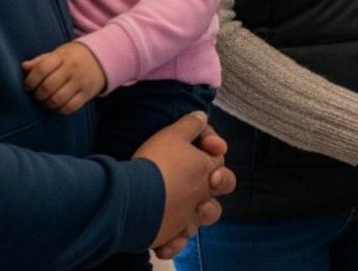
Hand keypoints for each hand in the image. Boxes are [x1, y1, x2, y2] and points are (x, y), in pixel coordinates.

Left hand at [21, 41, 106, 113]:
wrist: (102, 57)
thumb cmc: (74, 56)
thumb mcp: (58, 53)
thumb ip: (41, 60)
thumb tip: (24, 67)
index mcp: (62, 57)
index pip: (41, 69)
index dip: (30, 80)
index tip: (28, 86)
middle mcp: (72, 69)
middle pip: (48, 86)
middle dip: (38, 94)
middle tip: (38, 94)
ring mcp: (81, 82)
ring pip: (58, 99)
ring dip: (48, 103)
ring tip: (47, 100)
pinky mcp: (87, 93)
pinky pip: (70, 107)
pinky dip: (61, 109)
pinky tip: (59, 104)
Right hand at [136, 111, 228, 256]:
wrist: (135, 197)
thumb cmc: (156, 162)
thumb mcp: (172, 134)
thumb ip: (190, 125)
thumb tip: (201, 115)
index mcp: (207, 170)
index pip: (219, 157)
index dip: (214, 146)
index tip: (205, 144)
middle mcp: (202, 195)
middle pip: (221, 188)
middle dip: (218, 181)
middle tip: (207, 177)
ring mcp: (187, 216)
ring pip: (203, 217)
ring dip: (198, 212)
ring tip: (186, 207)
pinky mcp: (169, 234)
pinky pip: (177, 241)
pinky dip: (174, 241)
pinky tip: (168, 238)